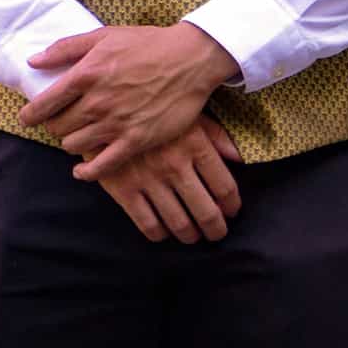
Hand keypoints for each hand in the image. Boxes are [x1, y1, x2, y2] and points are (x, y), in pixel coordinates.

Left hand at [25, 23, 239, 176]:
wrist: (192, 58)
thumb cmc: (149, 44)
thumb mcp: (105, 35)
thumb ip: (65, 48)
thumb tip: (33, 61)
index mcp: (86, 75)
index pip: (41, 106)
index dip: (30, 115)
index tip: (31, 117)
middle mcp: (97, 102)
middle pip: (57, 128)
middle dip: (56, 125)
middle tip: (66, 121)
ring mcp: (116, 123)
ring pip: (73, 146)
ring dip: (72, 142)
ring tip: (81, 134)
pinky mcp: (136, 140)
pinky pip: (101, 166)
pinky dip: (87, 172)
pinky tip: (82, 170)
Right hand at [95, 115, 242, 242]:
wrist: (105, 111)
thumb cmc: (154, 113)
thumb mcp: (190, 116)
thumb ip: (218, 137)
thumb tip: (242, 157)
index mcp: (196, 145)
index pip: (224, 187)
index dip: (232, 205)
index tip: (232, 211)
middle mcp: (175, 165)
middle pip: (206, 210)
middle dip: (215, 228)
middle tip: (217, 233)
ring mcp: (149, 180)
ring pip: (178, 222)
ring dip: (190, 235)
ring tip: (194, 236)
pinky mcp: (124, 190)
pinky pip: (147, 223)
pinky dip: (159, 234)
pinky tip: (164, 232)